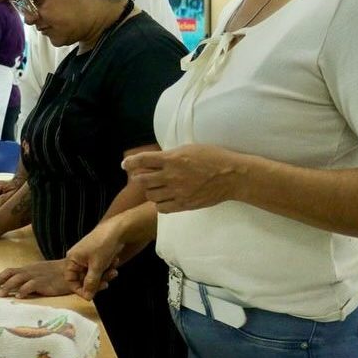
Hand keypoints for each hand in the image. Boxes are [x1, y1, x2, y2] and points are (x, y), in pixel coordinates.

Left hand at [0, 260, 70, 298]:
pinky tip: (18, 296)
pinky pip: (32, 285)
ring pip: (18, 278)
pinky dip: (24, 290)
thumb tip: (15, 288)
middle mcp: (29, 271)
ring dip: (8, 286)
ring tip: (0, 294)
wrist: (72, 270)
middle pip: (10, 273)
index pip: (9, 271)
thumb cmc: (56, 274)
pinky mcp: (45, 282)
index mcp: (27, 269)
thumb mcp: (39, 274)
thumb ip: (28, 279)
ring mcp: (37, 275)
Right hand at [64, 224, 123, 299]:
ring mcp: (86, 258)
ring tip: (113, 269)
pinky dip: (106, 269)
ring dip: (104, 275)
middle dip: (97, 280)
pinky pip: (99, 269)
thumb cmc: (103, 244)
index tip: (91, 296)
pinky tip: (113, 262)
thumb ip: (91, 283)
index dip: (80, 289)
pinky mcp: (96, 257)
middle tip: (106, 282)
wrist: (117, 230)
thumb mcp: (97, 267)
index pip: (71, 280)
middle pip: (83, 279)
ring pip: (93, 275)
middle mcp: (77, 259)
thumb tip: (87, 297)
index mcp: (72, 259)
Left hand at [123, 144, 241, 212]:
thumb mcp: (189, 149)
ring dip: (150, 191)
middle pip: (142, 180)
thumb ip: (171, 155)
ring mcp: (177, 192)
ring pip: (150, 195)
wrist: (231, 176)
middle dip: (139, 178)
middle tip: (143, 177)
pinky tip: (165, 198)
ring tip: (157, 188)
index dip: (131, 163)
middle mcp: (171, 176)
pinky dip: (160, 203)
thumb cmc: (212, 157)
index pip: (142, 160)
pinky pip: (162, 208)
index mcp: (172, 159)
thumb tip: (156, 160)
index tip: (125, 165)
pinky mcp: (184, 204)